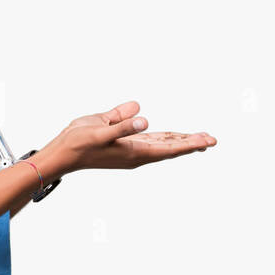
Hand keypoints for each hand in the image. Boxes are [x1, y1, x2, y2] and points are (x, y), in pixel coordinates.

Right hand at [37, 100, 215, 177]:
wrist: (61, 154)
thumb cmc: (78, 143)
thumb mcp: (99, 130)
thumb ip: (121, 125)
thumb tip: (143, 120)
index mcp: (134, 151)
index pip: (169, 147)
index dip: (190, 143)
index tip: (208, 141)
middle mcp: (135, 153)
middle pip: (170, 147)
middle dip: (191, 142)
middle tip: (212, 139)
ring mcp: (130, 149)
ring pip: (162, 144)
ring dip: (180, 140)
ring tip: (199, 138)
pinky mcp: (123, 143)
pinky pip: (150, 140)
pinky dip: (164, 137)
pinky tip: (171, 134)